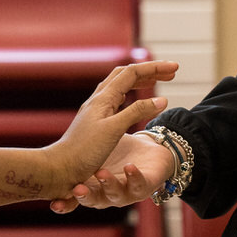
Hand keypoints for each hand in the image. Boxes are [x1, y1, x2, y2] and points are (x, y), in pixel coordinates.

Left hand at [45, 61, 175, 201]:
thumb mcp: (114, 130)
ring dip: (140, 80)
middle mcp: (99, 100)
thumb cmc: (84, 150)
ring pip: (120, 86)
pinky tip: (134, 101)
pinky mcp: (95, 122)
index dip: (155, 68)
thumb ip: (137, 112)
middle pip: (126, 75)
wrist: (60, 168)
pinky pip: (117, 99)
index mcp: (104, 98)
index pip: (132, 73)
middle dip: (149, 71)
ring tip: (156, 82)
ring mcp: (96, 110)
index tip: (176, 68)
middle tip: (170, 73)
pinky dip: (131, 94)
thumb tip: (161, 100)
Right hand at [53, 131, 178, 212]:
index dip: (65, 204)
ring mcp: (126, 193)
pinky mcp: (146, 186)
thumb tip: (48, 147)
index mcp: (92, 188)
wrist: (149, 151)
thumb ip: (78, 149)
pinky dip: (134, 176)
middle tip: (77, 189)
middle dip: (86, 196)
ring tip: (101, 173)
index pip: (75, 200)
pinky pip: (139, 184)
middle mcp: (107, 195)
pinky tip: (130, 167)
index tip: (54, 204)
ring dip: (108, 184)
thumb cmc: (117, 153)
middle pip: (94, 200)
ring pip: (116, 194)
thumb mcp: (95, 149)